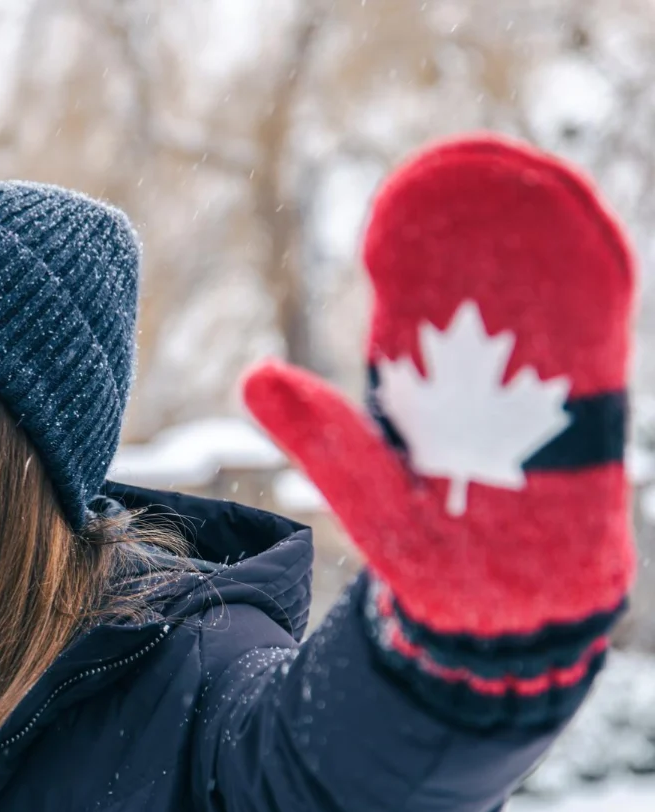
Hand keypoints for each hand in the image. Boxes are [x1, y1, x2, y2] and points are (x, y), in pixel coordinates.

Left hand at [243, 135, 633, 639]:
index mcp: (422, 388)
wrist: (506, 611)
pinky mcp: (589, 408)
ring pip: (540, 297)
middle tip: (464, 166)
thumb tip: (253, 374)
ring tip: (525, 180)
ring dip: (538, 236)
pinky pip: (593, 337)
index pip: (416, 300)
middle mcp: (479, 377)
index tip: (400, 198)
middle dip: (478, 221)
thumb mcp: (365, 492)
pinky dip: (589, 283)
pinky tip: (584, 234)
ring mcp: (537, 388)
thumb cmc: (430, 555)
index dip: (411, 245)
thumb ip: (321, 434)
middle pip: (482, 282)